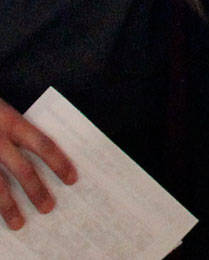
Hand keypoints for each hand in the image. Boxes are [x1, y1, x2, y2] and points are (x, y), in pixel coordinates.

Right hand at [0, 98, 75, 229]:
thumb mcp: (3, 113)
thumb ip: (18, 133)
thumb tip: (43, 159)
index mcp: (12, 121)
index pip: (42, 144)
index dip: (59, 162)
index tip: (72, 179)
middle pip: (21, 169)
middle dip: (36, 191)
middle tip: (48, 208)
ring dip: (8, 208)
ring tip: (18, 224)